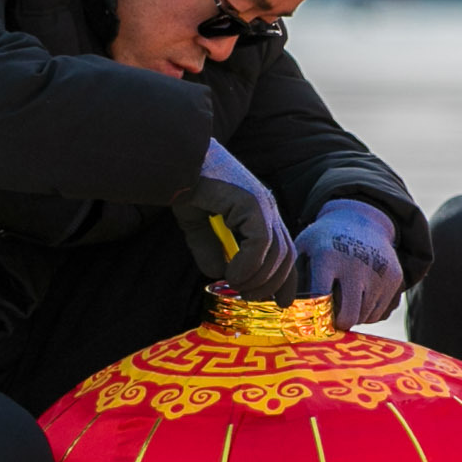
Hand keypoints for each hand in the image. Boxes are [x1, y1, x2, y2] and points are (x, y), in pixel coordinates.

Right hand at [178, 140, 298, 299]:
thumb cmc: (186, 186)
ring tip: (236, 286)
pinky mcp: (251, 201)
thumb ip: (210, 250)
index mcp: (260, 211)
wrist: (176, 160)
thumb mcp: (198, 227)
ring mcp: (261, 203)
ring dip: (257, 277)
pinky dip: (248, 264)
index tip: (280, 302)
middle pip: (285, 256)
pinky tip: (232, 274)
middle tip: (250, 299)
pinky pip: (259, 242)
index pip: (284, 250)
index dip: (285, 279)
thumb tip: (220, 273)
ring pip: (276, 253)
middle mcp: (266, 206)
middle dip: (271, 284)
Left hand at [298, 199, 403, 327]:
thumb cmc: (325, 241)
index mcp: (327, 257)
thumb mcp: (304, 248)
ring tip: (346, 298)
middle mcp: (356, 265)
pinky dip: (369, 312)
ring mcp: (379, 272)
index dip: (316, 316)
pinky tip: (361, 295)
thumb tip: (282, 306)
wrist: (362, 220)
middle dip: (339, 324)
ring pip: (365, 317)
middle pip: (349, 316)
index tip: (312, 320)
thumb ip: (293, 276)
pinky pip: (379, 313)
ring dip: (354, 316)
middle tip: (332, 321)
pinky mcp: (395, 278)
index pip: (321, 298)